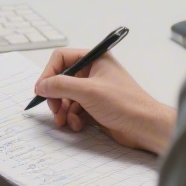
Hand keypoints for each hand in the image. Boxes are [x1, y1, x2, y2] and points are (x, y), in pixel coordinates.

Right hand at [35, 48, 176, 154]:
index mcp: (95, 59)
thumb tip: (41, 86)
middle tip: (54, 110)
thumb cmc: (124, 103)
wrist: (145, 127)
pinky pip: (75, 110)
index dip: (49, 73)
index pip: (62, 59)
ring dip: (63, 110)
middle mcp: (94, 72)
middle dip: (55, 96)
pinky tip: (78, 126)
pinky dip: (73, 118)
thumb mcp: (88, 91)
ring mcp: (95, 91)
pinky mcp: (96, 107)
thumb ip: (61, 86)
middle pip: (62, 80)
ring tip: (64, 121)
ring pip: (67, 97)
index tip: (42, 90)